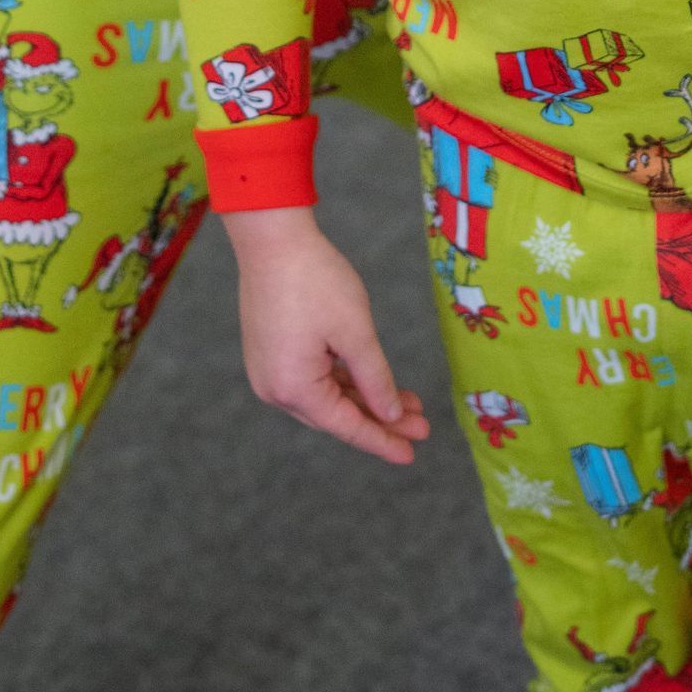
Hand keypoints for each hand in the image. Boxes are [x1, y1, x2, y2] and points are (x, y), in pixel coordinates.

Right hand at [226, 208, 431, 465]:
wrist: (271, 236)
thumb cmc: (314, 279)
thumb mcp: (355, 332)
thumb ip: (375, 381)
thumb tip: (390, 415)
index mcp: (293, 389)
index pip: (347, 426)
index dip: (383, 441)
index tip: (412, 454)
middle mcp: (275, 388)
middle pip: (336, 415)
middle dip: (381, 419)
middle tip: (422, 426)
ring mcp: (269, 370)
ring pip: (326, 396)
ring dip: (365, 399)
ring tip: (407, 403)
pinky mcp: (270, 351)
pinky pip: (312, 377)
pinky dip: (343, 381)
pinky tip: (371, 382)